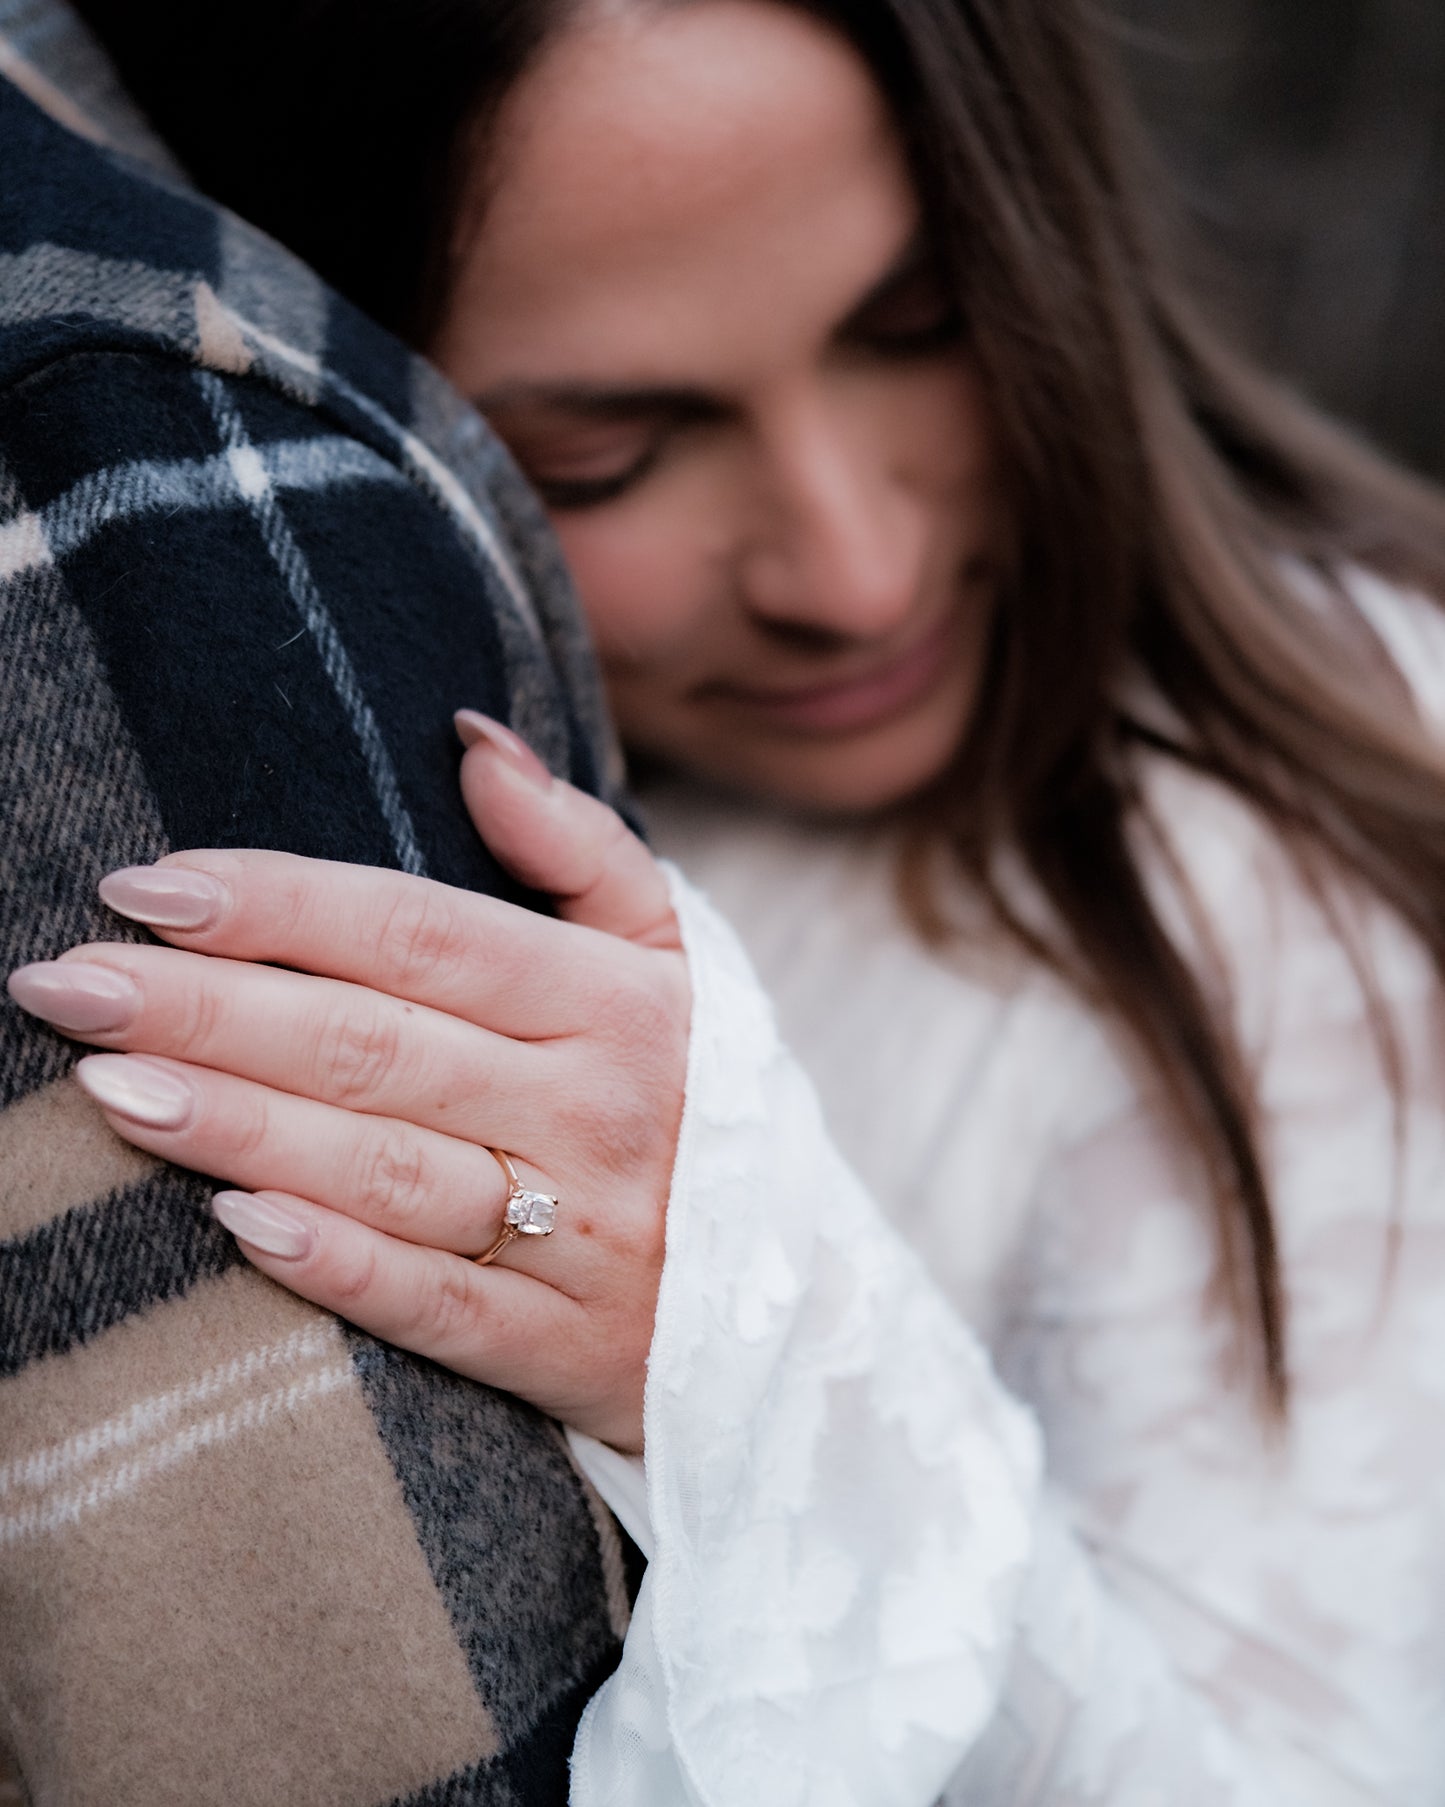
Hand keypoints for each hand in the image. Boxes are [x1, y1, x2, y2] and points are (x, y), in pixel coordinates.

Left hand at [6, 716, 687, 1451]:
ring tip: (112, 1083)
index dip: (283, 903)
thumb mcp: (679, 962)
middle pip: (380, 1045)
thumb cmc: (704, 1105)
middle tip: (68, 979)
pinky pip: (443, 1308)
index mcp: (617, 1005)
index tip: (148, 884)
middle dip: (216, 1006)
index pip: (426, 935)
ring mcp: (585, 1237)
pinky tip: (233, 1228)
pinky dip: (342, 1270)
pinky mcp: (568, 1351)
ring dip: (245, 1126)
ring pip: (392, 1170)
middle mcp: (598, 1111)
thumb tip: (470, 742)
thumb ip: (582, 850)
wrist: (810, 1309)